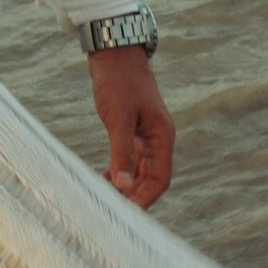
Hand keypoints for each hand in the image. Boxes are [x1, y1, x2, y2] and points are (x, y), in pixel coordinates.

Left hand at [88, 45, 172, 208]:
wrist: (114, 53)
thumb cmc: (118, 82)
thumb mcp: (119, 118)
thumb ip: (122, 152)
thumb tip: (123, 186)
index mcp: (162, 137)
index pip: (161, 179)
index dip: (145, 199)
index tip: (127, 214)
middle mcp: (158, 138)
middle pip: (152, 179)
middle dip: (134, 196)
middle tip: (111, 210)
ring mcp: (147, 134)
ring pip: (142, 171)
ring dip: (127, 186)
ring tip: (105, 197)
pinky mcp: (134, 129)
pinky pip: (132, 159)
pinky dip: (121, 171)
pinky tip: (105, 178)